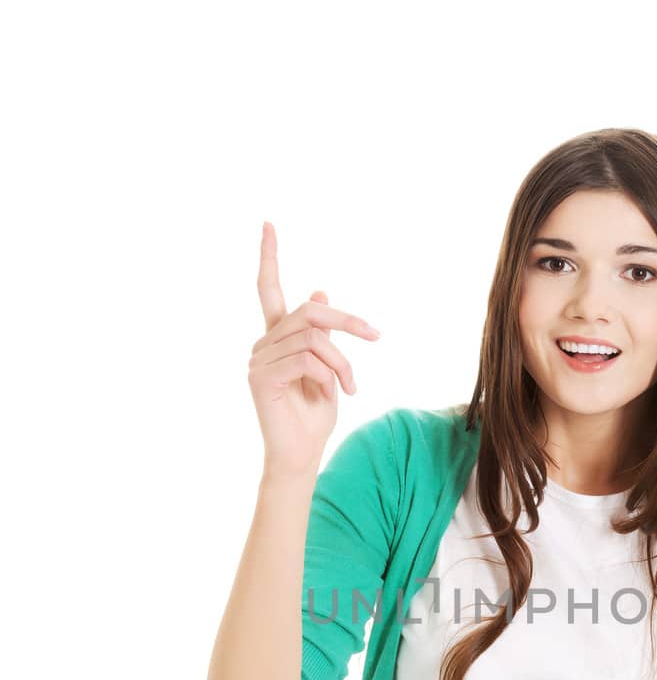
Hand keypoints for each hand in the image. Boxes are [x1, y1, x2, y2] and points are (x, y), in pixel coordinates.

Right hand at [249, 220, 380, 477]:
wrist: (302, 455)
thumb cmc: (314, 418)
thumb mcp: (327, 369)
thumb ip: (321, 334)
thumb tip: (320, 292)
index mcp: (278, 337)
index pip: (268, 288)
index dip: (269, 256)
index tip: (268, 224)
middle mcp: (263, 343)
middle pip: (309, 311)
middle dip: (347, 321)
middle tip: (375, 335)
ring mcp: (258, 359)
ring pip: (313, 338)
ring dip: (342, 362)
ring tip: (351, 387)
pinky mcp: (261, 377)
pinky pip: (307, 359)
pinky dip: (331, 374)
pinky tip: (338, 393)